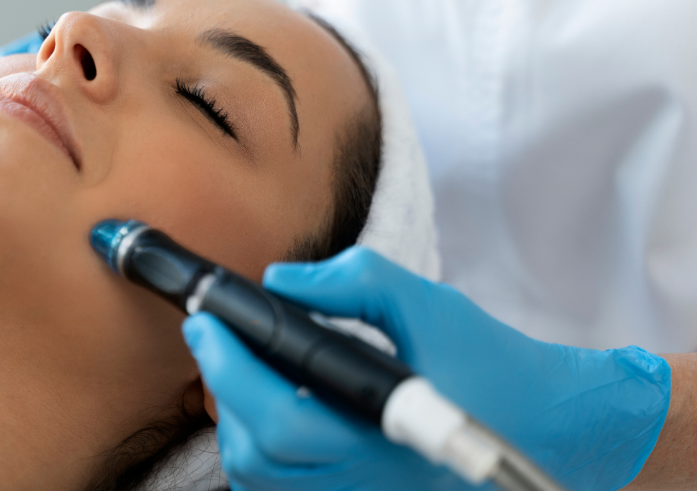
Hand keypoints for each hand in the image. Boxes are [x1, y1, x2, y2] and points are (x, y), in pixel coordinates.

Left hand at [183, 247, 670, 490]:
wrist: (545, 424)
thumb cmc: (491, 363)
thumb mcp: (429, 306)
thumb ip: (354, 282)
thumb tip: (279, 281)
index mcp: (383, 436)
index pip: (279, 420)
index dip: (228, 369)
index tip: (205, 320)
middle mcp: (365, 482)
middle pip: (255, 457)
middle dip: (220, 389)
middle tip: (210, 335)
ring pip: (261, 481)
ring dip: (235, 421)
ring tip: (236, 367)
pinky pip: (281, 490)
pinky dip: (260, 450)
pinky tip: (266, 406)